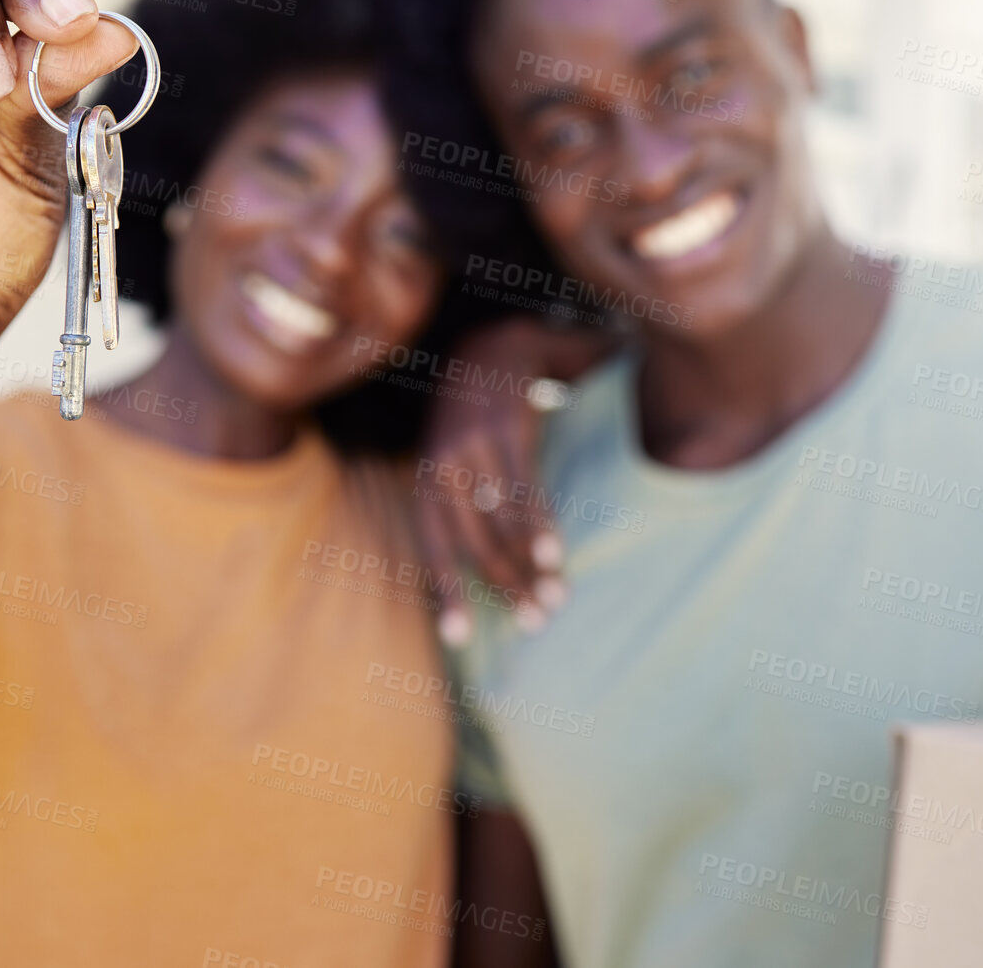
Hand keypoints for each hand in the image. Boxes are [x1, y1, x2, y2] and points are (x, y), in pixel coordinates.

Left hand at [417, 318, 612, 643]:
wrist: (493, 345)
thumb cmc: (476, 415)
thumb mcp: (453, 456)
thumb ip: (462, 503)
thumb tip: (487, 561)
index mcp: (426, 481)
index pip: (433, 549)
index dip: (446, 594)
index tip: (460, 638)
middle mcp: (442, 468)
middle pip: (476, 545)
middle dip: (507, 589)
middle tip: (536, 623)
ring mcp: (474, 448)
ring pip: (503, 524)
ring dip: (531, 568)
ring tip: (555, 599)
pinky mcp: (507, 430)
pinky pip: (526, 490)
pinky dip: (541, 527)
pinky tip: (555, 556)